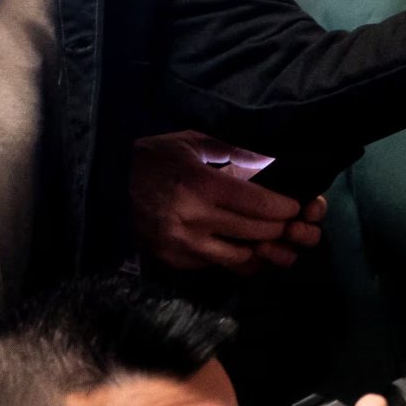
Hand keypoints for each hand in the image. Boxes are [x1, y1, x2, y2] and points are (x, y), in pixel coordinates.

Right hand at [130, 133, 322, 273]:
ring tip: (271, 237)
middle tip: (291, 222)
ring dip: (260, 248)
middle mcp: (191, 219)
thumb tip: (274, 163)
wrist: (108, 180)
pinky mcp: (171, 259)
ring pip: (238, 257)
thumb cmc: (158, 155)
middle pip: (254, 232)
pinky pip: (214, 264)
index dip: (285, 207)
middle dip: (279, 228)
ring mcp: (179, 244)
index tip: (296, 205)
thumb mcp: (197, 142)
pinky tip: (243, 245)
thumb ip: (236, 152)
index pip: (259, 205)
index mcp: (200, 186)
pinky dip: (233, 257)